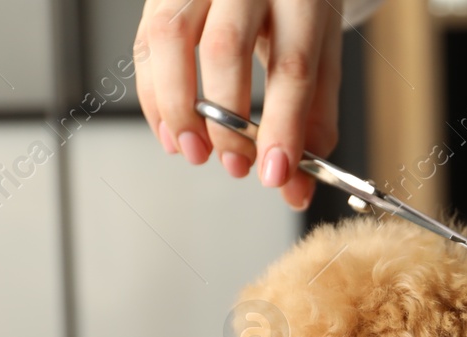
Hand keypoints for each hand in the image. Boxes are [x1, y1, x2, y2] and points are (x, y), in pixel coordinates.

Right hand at [135, 0, 343, 209]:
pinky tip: (171, 128)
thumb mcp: (320, 53)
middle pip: (226, 49)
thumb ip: (312, 122)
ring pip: (171, 38)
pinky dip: (152, 95)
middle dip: (225, 122)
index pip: (292, 65)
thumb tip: (295, 188)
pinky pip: (145, 41)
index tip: (275, 173)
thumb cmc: (294, 6)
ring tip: (193, 150)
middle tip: (234, 165)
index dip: (282, 127)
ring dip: (176, 109)